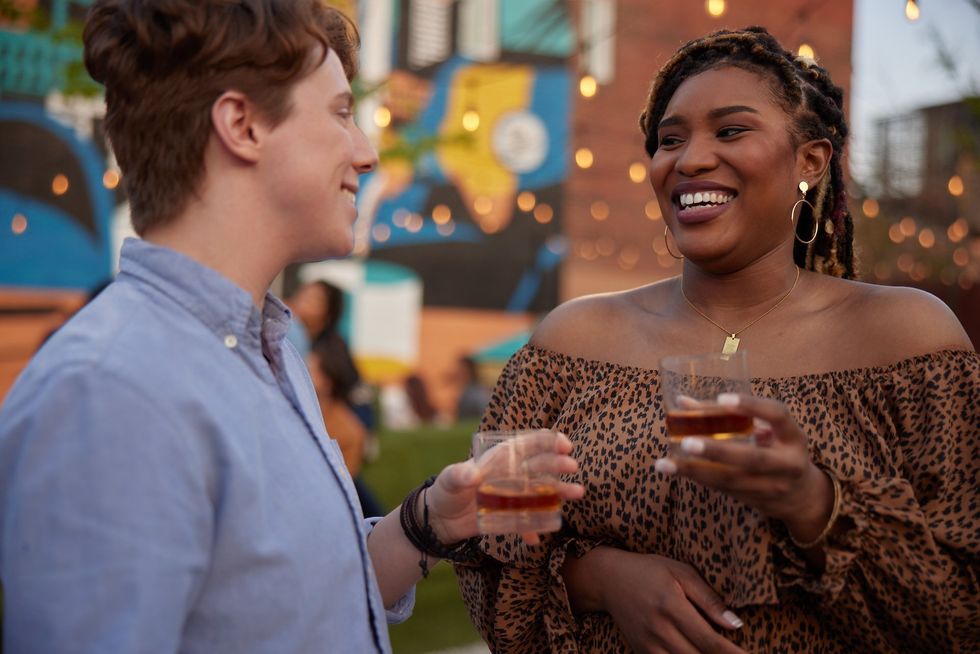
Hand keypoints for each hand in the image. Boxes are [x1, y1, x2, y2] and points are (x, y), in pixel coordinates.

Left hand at [425, 432, 584, 545]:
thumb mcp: (448, 480)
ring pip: (540, 492)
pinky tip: (538, 537)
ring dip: (558, 492)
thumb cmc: (444, 491)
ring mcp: (512, 496)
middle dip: (557, 464)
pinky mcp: (509, 517)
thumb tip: (472, 475)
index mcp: (499, 459)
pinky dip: (532, 529)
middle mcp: (511, 475)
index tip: (563, 443)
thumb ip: (458, 476)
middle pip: (539, 466)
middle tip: (572, 467)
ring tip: (577, 493)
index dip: (546, 441)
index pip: (526, 445)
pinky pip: (525, 523)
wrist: (439, 520)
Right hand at [569, 548, 746, 653]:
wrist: (608, 579)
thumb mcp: (680, 572)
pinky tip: (696, 653)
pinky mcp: (641, 651)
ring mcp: (647, 643)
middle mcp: (658, 628)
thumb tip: (736, 624)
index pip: (709, 640)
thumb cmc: (649, 570)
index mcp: (671, 605)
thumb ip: (708, 599)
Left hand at [655, 393, 833, 541]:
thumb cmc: (779, 449)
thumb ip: (734, 415)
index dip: (752, 406)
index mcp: (793, 437)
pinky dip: (697, 478)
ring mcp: (772, 486)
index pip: (778, 416)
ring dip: (696, 471)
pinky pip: (723, 489)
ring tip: (666, 463)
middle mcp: (787, 463)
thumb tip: (682, 402)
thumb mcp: (769, 429)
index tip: (723, 398)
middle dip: (718, 452)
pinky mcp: (755, 500)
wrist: (802, 497)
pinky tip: (674, 469)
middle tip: (687, 442)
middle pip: (753, 459)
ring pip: (731, 480)